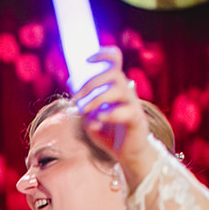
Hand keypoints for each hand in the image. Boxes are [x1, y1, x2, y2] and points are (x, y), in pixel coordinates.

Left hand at [72, 47, 154, 185]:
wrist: (126, 155)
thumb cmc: (109, 134)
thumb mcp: (89, 116)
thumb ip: (82, 101)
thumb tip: (71, 83)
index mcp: (116, 87)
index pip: (116, 60)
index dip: (104, 54)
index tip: (87, 60)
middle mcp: (127, 92)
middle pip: (114, 73)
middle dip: (91, 82)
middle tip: (76, 97)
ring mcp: (133, 105)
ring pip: (120, 89)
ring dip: (98, 97)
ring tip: (85, 109)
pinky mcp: (136, 121)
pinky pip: (127, 112)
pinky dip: (110, 113)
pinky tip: (99, 118)